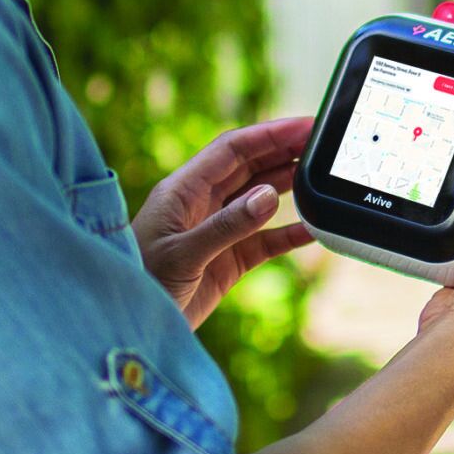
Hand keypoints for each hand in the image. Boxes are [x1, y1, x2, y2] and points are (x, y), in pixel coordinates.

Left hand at [133, 115, 317, 328]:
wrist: (129, 327)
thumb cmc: (141, 284)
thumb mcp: (182, 254)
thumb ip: (227, 226)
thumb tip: (270, 196)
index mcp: (183, 191)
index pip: (232, 150)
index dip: (269, 134)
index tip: (305, 126)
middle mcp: (201, 205)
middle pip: (250, 167)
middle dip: (285, 151)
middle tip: (323, 142)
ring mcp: (216, 233)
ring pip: (259, 199)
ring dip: (289, 185)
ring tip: (323, 174)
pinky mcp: (227, 262)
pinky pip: (265, 241)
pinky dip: (290, 234)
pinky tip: (315, 228)